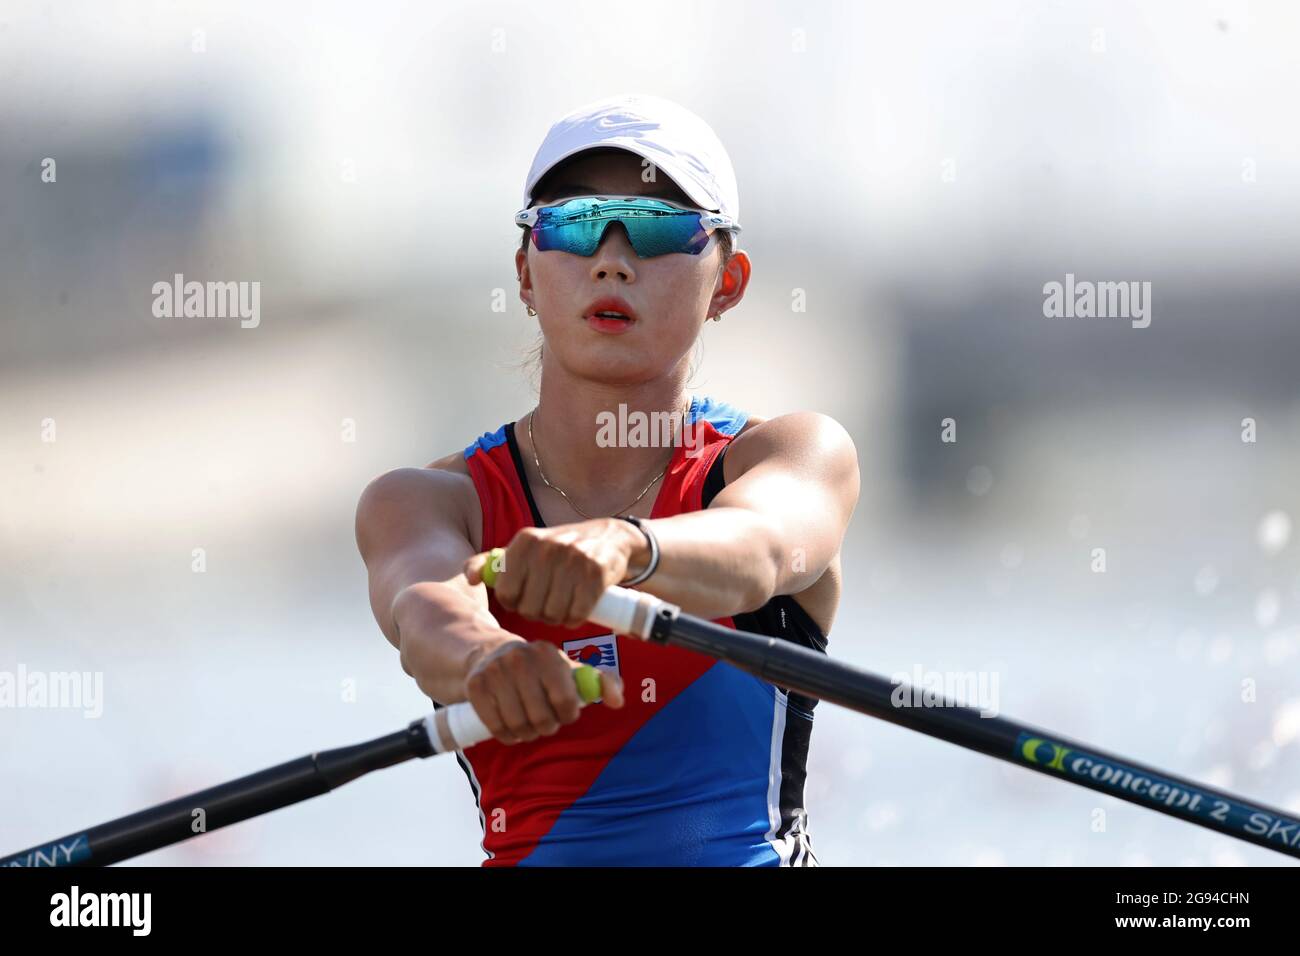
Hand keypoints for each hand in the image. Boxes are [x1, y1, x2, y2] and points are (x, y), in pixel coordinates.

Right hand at [463, 640, 623, 744]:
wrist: (488, 654)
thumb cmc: (538, 669)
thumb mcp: (568, 669)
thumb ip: (600, 682)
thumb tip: (618, 702)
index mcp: (547, 653)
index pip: (566, 700)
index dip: (568, 715)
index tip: (564, 715)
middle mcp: (520, 658)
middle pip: (541, 717)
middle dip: (546, 727)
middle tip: (544, 723)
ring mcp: (495, 671)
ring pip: (518, 725)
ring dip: (526, 734)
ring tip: (528, 726)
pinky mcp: (475, 686)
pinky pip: (496, 727)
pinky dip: (506, 736)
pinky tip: (510, 729)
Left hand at [464, 518, 647, 627]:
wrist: (609, 538)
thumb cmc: (560, 550)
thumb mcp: (526, 548)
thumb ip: (493, 563)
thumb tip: (470, 578)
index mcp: (525, 540)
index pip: (505, 593)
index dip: (515, 602)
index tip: (526, 597)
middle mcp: (548, 548)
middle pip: (530, 608)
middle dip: (538, 612)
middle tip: (548, 603)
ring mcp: (574, 560)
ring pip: (553, 614)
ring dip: (558, 617)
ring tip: (563, 603)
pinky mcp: (596, 574)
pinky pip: (576, 613)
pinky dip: (576, 617)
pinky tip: (578, 607)